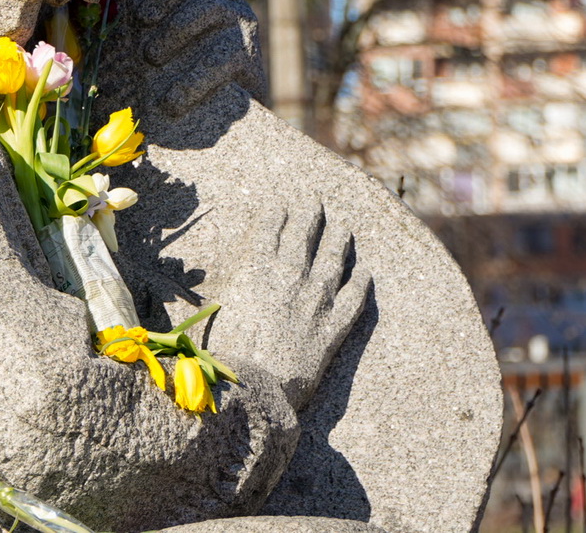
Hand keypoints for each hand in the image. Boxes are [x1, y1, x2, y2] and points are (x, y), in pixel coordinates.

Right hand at [205, 202, 372, 411]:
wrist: (252, 384)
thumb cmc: (227, 350)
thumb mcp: (221, 306)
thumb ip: (235, 284)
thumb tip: (241, 273)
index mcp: (258, 270)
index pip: (272, 231)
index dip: (279, 214)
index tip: (285, 204)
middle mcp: (290, 278)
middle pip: (304, 237)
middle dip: (310, 216)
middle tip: (316, 201)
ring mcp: (316, 301)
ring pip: (333, 260)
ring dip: (339, 240)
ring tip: (344, 227)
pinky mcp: (333, 327)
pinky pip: (354, 299)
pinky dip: (361, 282)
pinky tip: (365, 270)